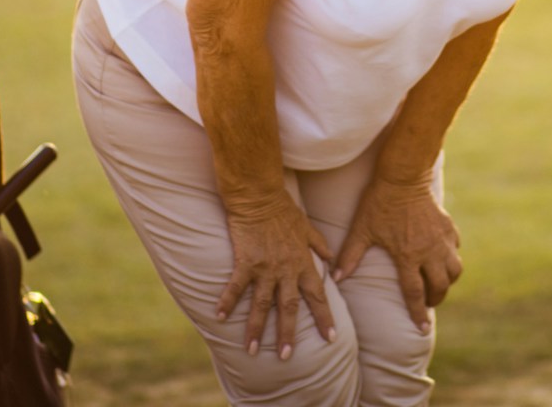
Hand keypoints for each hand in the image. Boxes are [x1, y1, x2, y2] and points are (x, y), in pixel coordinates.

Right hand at [217, 193, 335, 359]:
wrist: (259, 195)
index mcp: (303, 263)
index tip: (331, 338)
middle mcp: (286, 269)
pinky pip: (236, 286)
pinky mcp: (245, 261)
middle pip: (289, 307)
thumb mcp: (307, 227)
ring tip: (250, 350)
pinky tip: (219, 317)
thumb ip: (320, 246)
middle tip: (285, 357)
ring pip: (261, 303)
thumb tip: (332, 261)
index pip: (317, 295)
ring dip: (255, 328)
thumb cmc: (283, 209)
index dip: (324, 317)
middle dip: (287, 333)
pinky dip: (227, 301)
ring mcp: (265, 267)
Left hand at [334, 174, 461, 331]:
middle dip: (436, 299)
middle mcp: (429, 251)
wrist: (403, 176)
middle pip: (440, 286)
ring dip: (448, 280)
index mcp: (407, 256)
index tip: (422, 329)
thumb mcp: (361, 229)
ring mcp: (441, 238)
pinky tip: (442, 257)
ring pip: (455, 270)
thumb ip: (350, 255)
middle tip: (429, 304)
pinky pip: (456, 248)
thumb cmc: (379, 202)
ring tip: (438, 283)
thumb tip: (335, 279)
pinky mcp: (448, 226)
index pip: (415, 293)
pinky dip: (451, 257)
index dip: (418, 313)